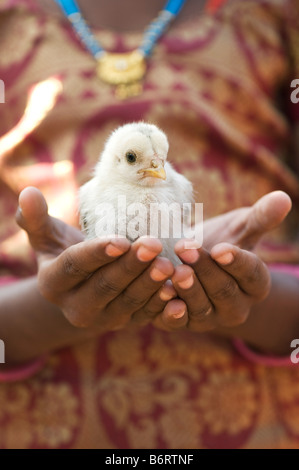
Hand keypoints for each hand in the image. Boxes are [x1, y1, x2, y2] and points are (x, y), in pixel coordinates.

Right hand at [17, 187, 175, 330]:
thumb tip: (28, 193)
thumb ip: (36, 218)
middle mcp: (75, 308)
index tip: (120, 240)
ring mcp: (103, 319)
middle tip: (153, 245)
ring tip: (169, 265)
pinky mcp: (126, 323)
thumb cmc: (64, 250)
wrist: (83, 283)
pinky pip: (145, 316)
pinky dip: (161, 305)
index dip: (96, 254)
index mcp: (53, 283)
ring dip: (149, 284)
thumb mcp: (47, 236)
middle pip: (104, 286)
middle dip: (130, 266)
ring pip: (128, 303)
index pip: (74, 267)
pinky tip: (176, 291)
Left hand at [149, 190, 291, 330]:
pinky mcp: (184, 323)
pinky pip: (177, 322)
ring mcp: (210, 318)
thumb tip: (283, 198)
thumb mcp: (239, 228)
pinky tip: (161, 294)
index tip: (221, 249)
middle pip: (224, 290)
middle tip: (185, 248)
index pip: (251, 274)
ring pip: (201, 308)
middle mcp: (237, 306)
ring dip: (187, 289)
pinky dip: (169, 311)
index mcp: (256, 284)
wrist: (187, 261)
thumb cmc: (218, 242)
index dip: (236, 262)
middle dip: (205, 269)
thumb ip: (259, 217)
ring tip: (174, 271)